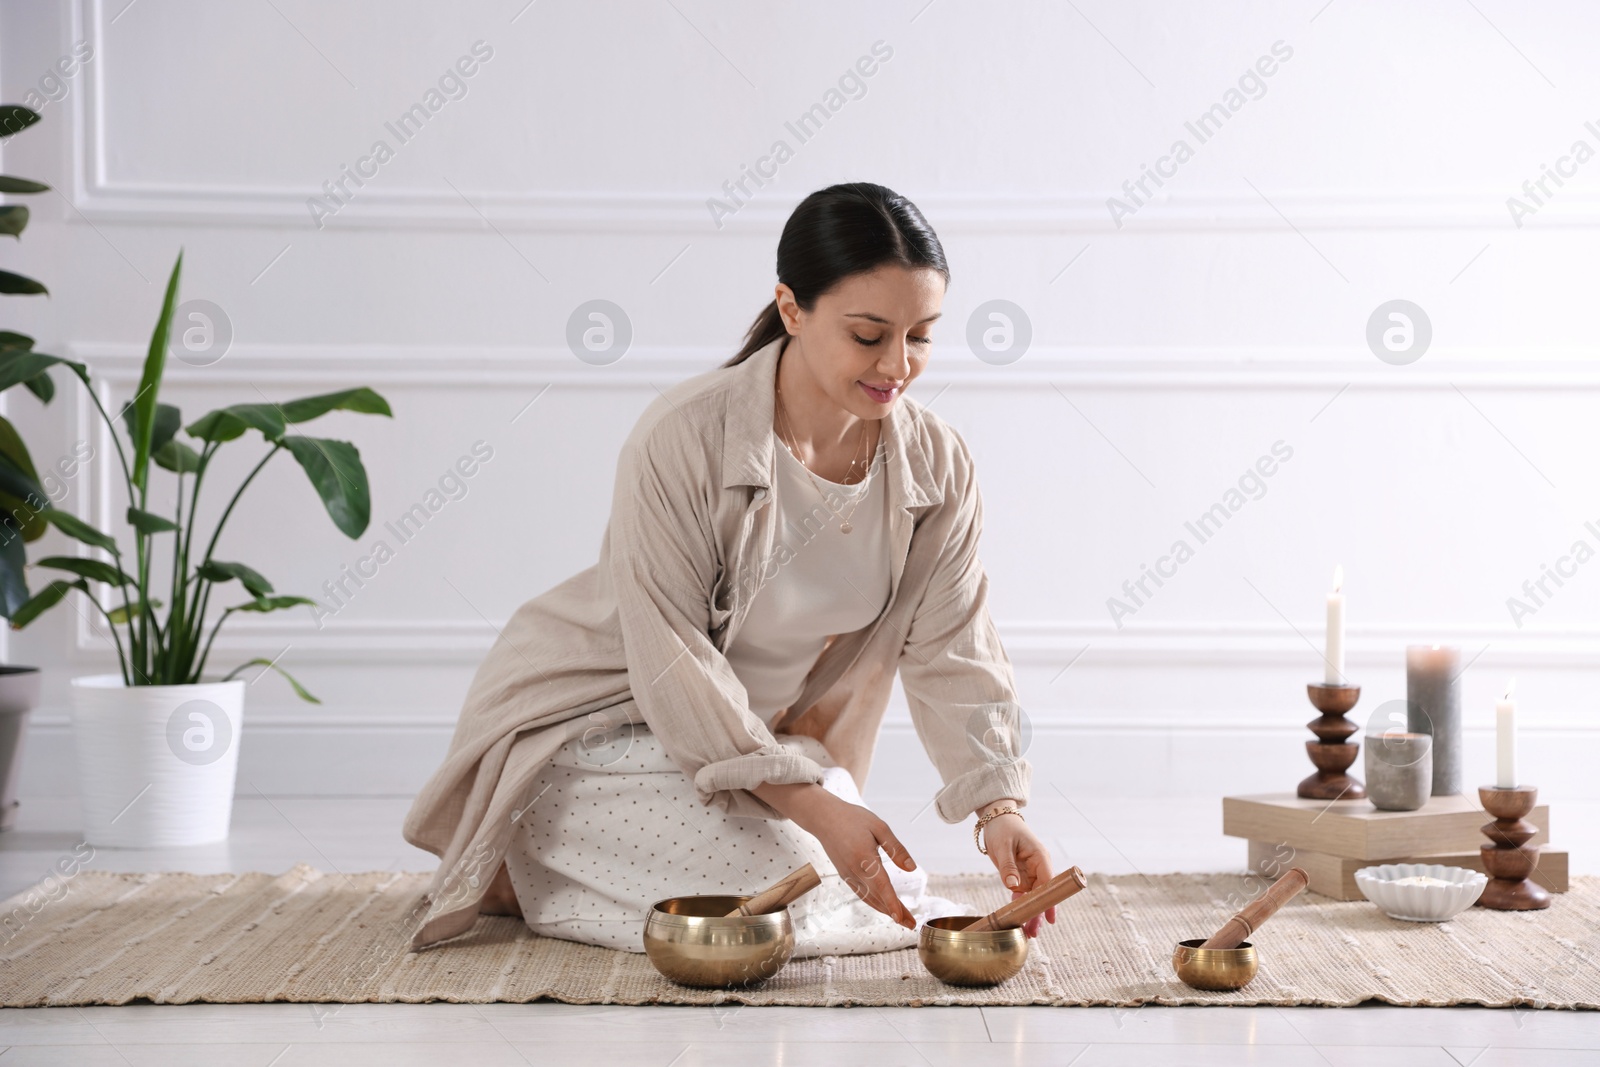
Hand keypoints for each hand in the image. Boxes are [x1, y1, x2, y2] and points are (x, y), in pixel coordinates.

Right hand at [754, 782, 917, 928]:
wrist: (824, 818)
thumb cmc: (852, 819)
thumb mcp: (879, 827)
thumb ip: (896, 849)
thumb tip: (911, 868)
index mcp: (865, 858)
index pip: (882, 886)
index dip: (892, 903)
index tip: (902, 918)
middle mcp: (855, 871)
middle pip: (878, 897)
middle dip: (895, 913)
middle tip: (912, 924)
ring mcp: (848, 875)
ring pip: (869, 899)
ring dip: (886, 910)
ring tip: (902, 919)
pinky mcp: (845, 876)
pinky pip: (861, 894)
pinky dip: (874, 903)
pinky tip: (883, 906)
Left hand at [979, 806, 1055, 938]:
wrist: (997, 819)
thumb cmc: (1003, 828)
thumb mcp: (1004, 846)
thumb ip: (1008, 867)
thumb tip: (1013, 887)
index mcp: (1040, 858)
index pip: (1048, 883)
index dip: (1050, 901)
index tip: (1050, 918)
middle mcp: (1038, 867)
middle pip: (1042, 894)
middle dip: (1039, 913)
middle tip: (1034, 932)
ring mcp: (1030, 873)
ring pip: (1033, 897)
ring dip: (1031, 913)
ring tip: (1029, 933)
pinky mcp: (1020, 876)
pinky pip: (1022, 894)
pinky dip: (1021, 906)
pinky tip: (1019, 920)